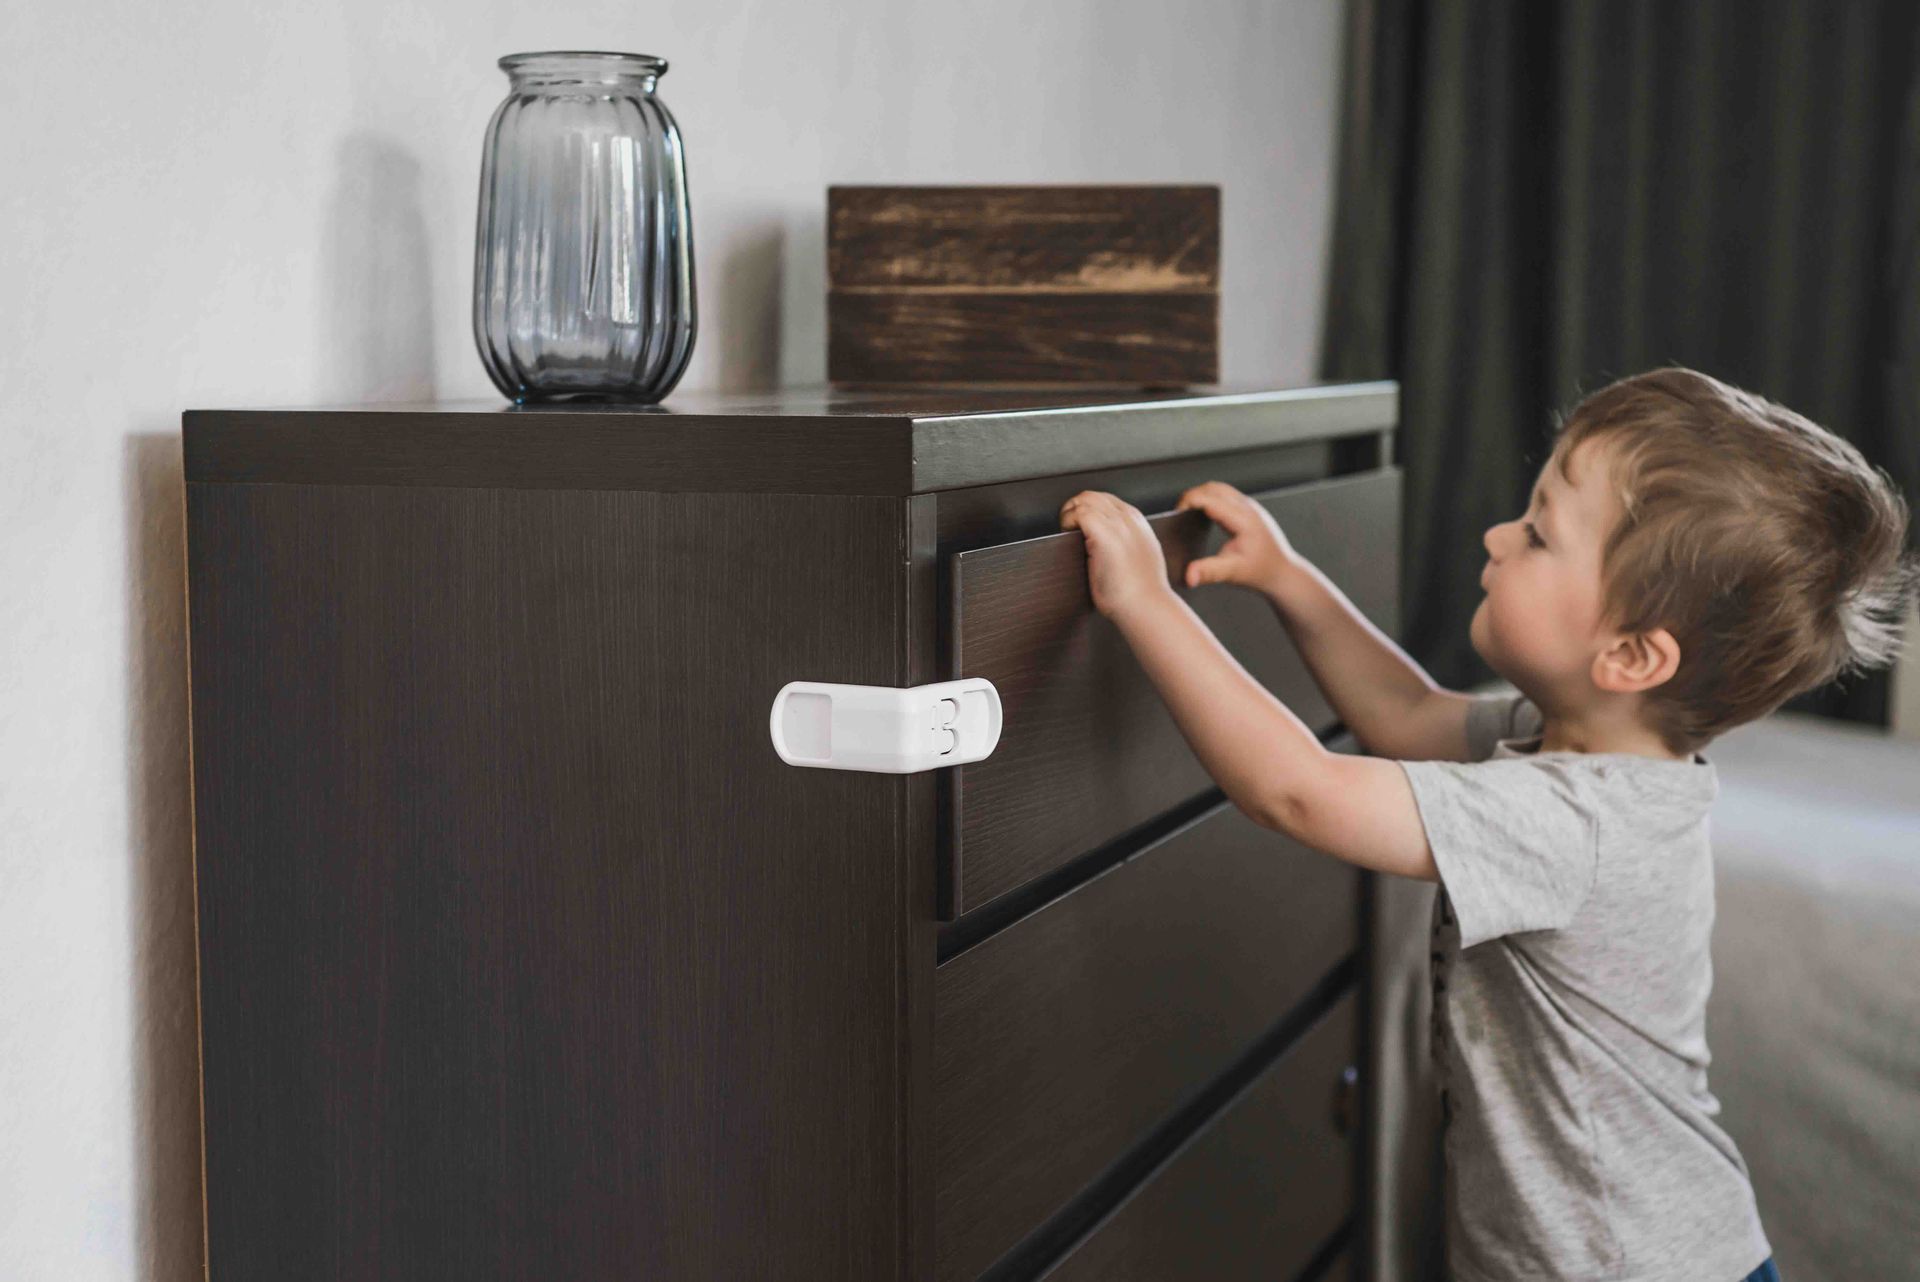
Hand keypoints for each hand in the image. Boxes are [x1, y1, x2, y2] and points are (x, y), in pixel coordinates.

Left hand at [1059, 491, 1176, 621]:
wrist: (1148, 606)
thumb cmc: (1141, 594)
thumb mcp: (1140, 559)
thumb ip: (1128, 546)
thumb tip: (1109, 547)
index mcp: (1139, 524)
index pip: (1108, 501)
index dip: (1089, 509)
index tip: (1080, 525)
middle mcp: (1129, 519)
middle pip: (1095, 496)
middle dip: (1077, 507)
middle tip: (1068, 526)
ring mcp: (1118, 524)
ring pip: (1086, 499)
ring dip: (1070, 512)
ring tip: (1067, 529)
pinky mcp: (1105, 534)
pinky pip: (1080, 512)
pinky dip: (1069, 519)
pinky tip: (1068, 533)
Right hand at [1176, 481, 1300, 594]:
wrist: (1282, 571)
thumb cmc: (1261, 571)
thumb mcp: (1232, 573)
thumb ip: (1209, 572)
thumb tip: (1189, 575)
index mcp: (1243, 520)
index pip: (1210, 498)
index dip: (1189, 502)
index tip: (1176, 516)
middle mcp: (1248, 508)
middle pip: (1212, 488)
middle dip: (1192, 497)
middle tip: (1179, 515)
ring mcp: (1249, 506)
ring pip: (1218, 488)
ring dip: (1201, 496)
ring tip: (1188, 513)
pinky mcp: (1248, 509)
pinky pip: (1225, 495)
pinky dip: (1210, 499)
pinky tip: (1203, 515)